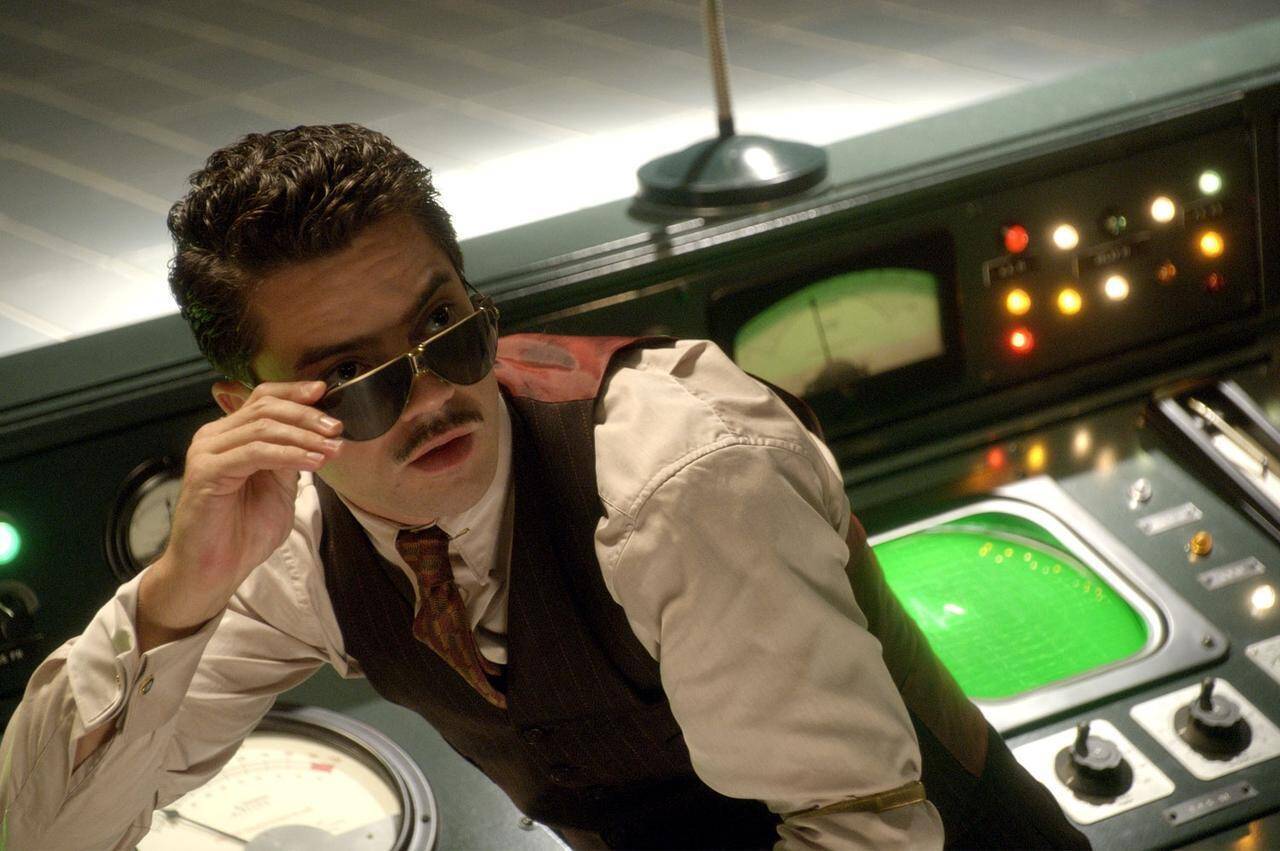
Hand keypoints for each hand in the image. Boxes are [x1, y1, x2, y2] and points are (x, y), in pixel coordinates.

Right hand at [136, 380, 342, 649]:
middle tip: (336, 427)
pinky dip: (289, 455)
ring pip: (263, 428)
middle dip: (306, 415)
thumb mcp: (280, 487)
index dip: (293, 392)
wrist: (215, 571)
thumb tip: (319, 434)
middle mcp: (214, 437)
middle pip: (265, 408)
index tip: (325, 392)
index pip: (261, 398)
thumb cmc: (243, 533)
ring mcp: (207, 452)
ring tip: (332, 448)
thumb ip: (292, 458)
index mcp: (230, 436)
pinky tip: (313, 462)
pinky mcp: (206, 472)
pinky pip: (255, 452)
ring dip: (304, 436)